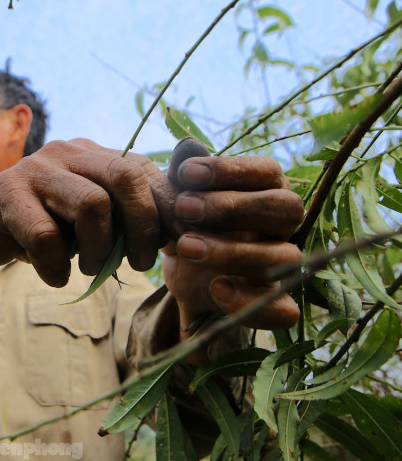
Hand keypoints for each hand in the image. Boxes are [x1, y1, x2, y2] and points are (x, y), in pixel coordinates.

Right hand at [0, 139, 170, 286]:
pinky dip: (56, 266)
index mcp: (94, 154)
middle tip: (139, 262)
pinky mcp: (6, 191)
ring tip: (89, 268)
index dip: (166, 209)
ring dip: (98, 250)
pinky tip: (55, 275)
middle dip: (142, 226)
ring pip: (91, 205)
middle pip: (124, 176)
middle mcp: (68, 152)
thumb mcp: (91, 221)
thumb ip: (128, 217)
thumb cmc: (45, 227)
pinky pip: (45, 235)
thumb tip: (182, 229)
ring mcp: (36, 168)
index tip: (173, 244)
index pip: (145, 170)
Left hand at [162, 155, 303, 330]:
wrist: (182, 277)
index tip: (185, 173)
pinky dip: (252, 301)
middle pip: (286, 208)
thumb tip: (185, 149)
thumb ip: (181, 180)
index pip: (268, 172)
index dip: (230, 170)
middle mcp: (281, 227)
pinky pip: (285, 311)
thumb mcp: (176, 203)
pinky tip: (216, 289)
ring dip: (232, 251)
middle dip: (233, 206)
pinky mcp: (275, 305)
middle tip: (183, 208)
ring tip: (185, 246)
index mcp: (264, 193)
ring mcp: (281, 267)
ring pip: (284, 257)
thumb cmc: (186, 227)